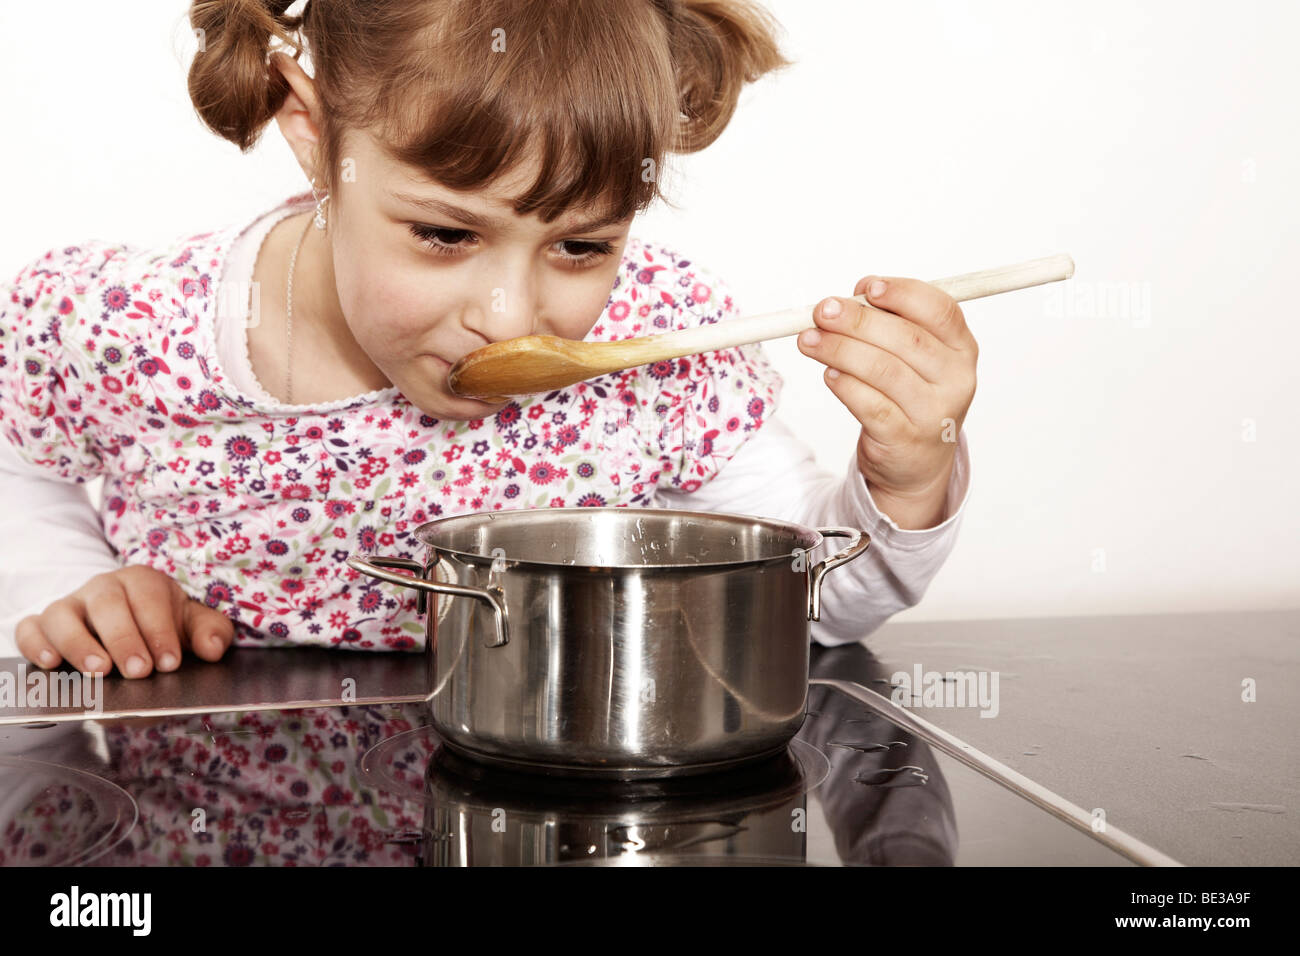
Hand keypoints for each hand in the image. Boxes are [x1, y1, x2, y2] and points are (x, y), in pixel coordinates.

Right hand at [15, 565, 234, 677]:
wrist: (131, 627)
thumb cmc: (163, 625)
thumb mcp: (192, 624)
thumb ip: (210, 632)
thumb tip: (214, 648)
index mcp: (142, 581)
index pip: (149, 599)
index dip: (160, 631)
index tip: (170, 663)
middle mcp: (102, 588)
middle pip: (107, 605)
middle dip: (124, 640)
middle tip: (139, 672)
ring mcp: (69, 605)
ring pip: (63, 615)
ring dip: (78, 643)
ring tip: (98, 671)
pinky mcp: (43, 625)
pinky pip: (30, 628)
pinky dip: (35, 644)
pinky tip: (50, 663)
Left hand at [797, 275, 977, 527]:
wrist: (916, 461)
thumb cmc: (909, 395)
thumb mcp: (913, 357)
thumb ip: (890, 323)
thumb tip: (853, 296)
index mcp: (962, 349)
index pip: (940, 311)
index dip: (902, 294)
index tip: (866, 286)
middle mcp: (955, 380)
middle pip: (906, 339)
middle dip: (858, 320)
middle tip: (822, 311)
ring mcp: (933, 413)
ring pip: (883, 371)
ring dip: (840, 350)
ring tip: (809, 340)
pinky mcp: (904, 439)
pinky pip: (870, 405)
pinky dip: (845, 385)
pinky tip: (828, 374)